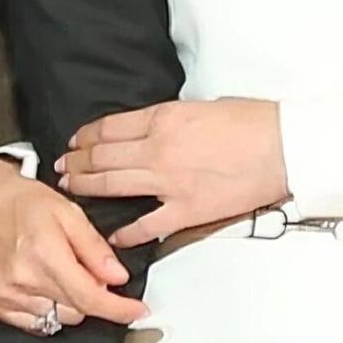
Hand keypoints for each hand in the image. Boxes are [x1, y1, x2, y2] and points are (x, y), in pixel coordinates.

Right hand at [0, 158, 147, 329]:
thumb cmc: (22, 202)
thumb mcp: (68, 211)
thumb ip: (94, 247)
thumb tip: (118, 277)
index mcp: (43, 252)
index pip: (89, 297)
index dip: (118, 309)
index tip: (137, 311)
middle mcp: (22, 278)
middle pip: (77, 309)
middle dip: (91, 293)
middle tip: (83, 267)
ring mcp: (5, 294)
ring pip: (58, 317)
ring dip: (67, 300)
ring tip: (55, 268)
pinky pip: (35, 322)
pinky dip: (46, 307)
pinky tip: (40, 282)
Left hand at [57, 98, 287, 247]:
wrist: (281, 146)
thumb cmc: (251, 122)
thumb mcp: (200, 106)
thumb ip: (169, 119)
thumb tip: (151, 129)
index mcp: (161, 119)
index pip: (108, 128)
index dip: (85, 136)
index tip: (75, 142)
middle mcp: (157, 149)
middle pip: (102, 157)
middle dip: (76, 163)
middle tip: (61, 167)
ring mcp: (169, 182)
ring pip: (113, 185)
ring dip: (86, 188)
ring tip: (71, 190)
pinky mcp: (186, 211)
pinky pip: (146, 225)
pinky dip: (125, 232)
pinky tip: (112, 235)